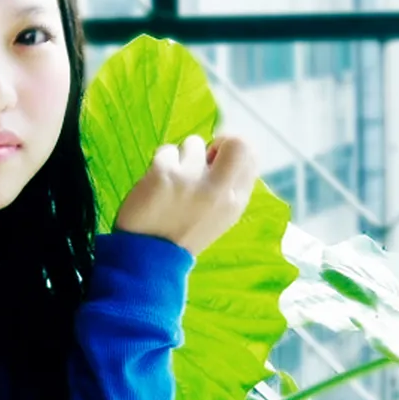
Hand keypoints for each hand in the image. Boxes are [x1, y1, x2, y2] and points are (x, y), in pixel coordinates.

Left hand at [114, 134, 257, 255]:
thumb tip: (220, 153)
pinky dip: (160, 163)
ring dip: (182, 157)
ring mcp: (190, 180)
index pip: (251, 155)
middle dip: (219, 141)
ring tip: (172, 181)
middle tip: (202, 156)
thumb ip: (227, 187)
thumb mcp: (219, 216)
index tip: (216, 159)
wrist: (148, 258)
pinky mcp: (163, 173)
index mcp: (235, 202)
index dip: (232, 150)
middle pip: (236, 142)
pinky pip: (167, 150)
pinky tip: (155, 184)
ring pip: (193, 143)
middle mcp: (218, 189)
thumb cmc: (183, 234)